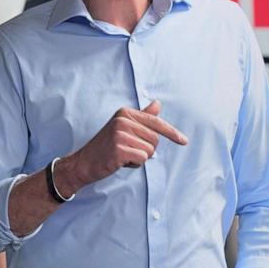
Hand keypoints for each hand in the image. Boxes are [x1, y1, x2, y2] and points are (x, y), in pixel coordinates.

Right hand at [60, 100, 186, 189]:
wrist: (83, 163)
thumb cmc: (107, 146)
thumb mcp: (124, 128)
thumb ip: (142, 117)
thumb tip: (158, 103)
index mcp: (126, 113)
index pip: (156, 122)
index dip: (172, 133)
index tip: (185, 141)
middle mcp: (123, 120)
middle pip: (155, 139)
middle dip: (146, 149)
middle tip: (128, 150)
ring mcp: (120, 134)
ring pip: (150, 151)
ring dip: (139, 158)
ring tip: (122, 156)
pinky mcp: (119, 149)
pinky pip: (142, 159)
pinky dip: (134, 164)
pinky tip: (120, 162)